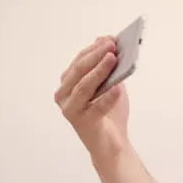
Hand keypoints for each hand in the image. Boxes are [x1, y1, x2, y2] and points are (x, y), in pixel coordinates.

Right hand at [54, 37, 130, 156]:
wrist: (112, 143)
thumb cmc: (109, 113)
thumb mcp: (110, 84)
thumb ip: (106, 65)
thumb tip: (105, 41)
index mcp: (68, 84)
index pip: (79, 61)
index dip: (94, 49)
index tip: (110, 39)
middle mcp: (64, 95)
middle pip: (79, 70)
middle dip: (96, 55)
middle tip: (111, 46)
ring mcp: (70, 109)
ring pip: (84, 85)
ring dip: (99, 70)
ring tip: (113, 59)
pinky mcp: (81, 123)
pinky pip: (95, 107)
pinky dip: (107, 97)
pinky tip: (118, 88)